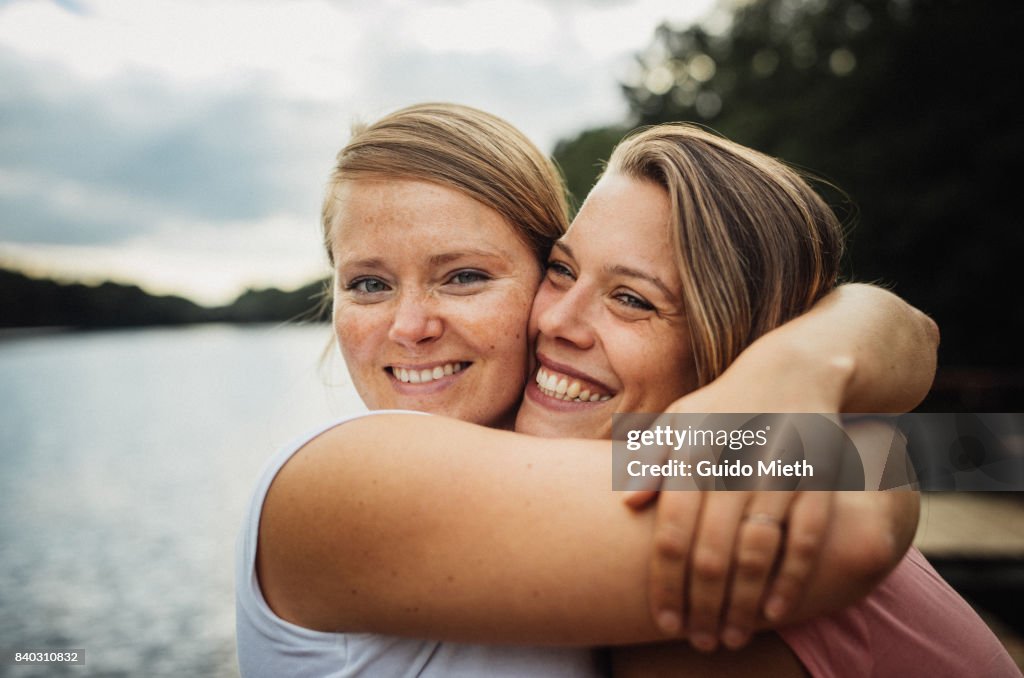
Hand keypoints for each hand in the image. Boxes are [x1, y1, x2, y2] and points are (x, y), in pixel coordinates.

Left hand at [625, 347, 841, 650]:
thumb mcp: (680, 418)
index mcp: (692, 452)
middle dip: (703, 604)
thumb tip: (629, 503)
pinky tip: (775, 612)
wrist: (794, 371)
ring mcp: (778, 472)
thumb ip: (651, 458)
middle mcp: (733, 464)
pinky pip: (805, 537)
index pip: (671, 530)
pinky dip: (792, 577)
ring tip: (729, 637)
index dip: (666, 580)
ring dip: (742, 601)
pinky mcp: (818, 479)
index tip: (664, 620)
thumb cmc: (724, 405)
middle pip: (711, 550)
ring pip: (756, 551)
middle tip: (698, 641)